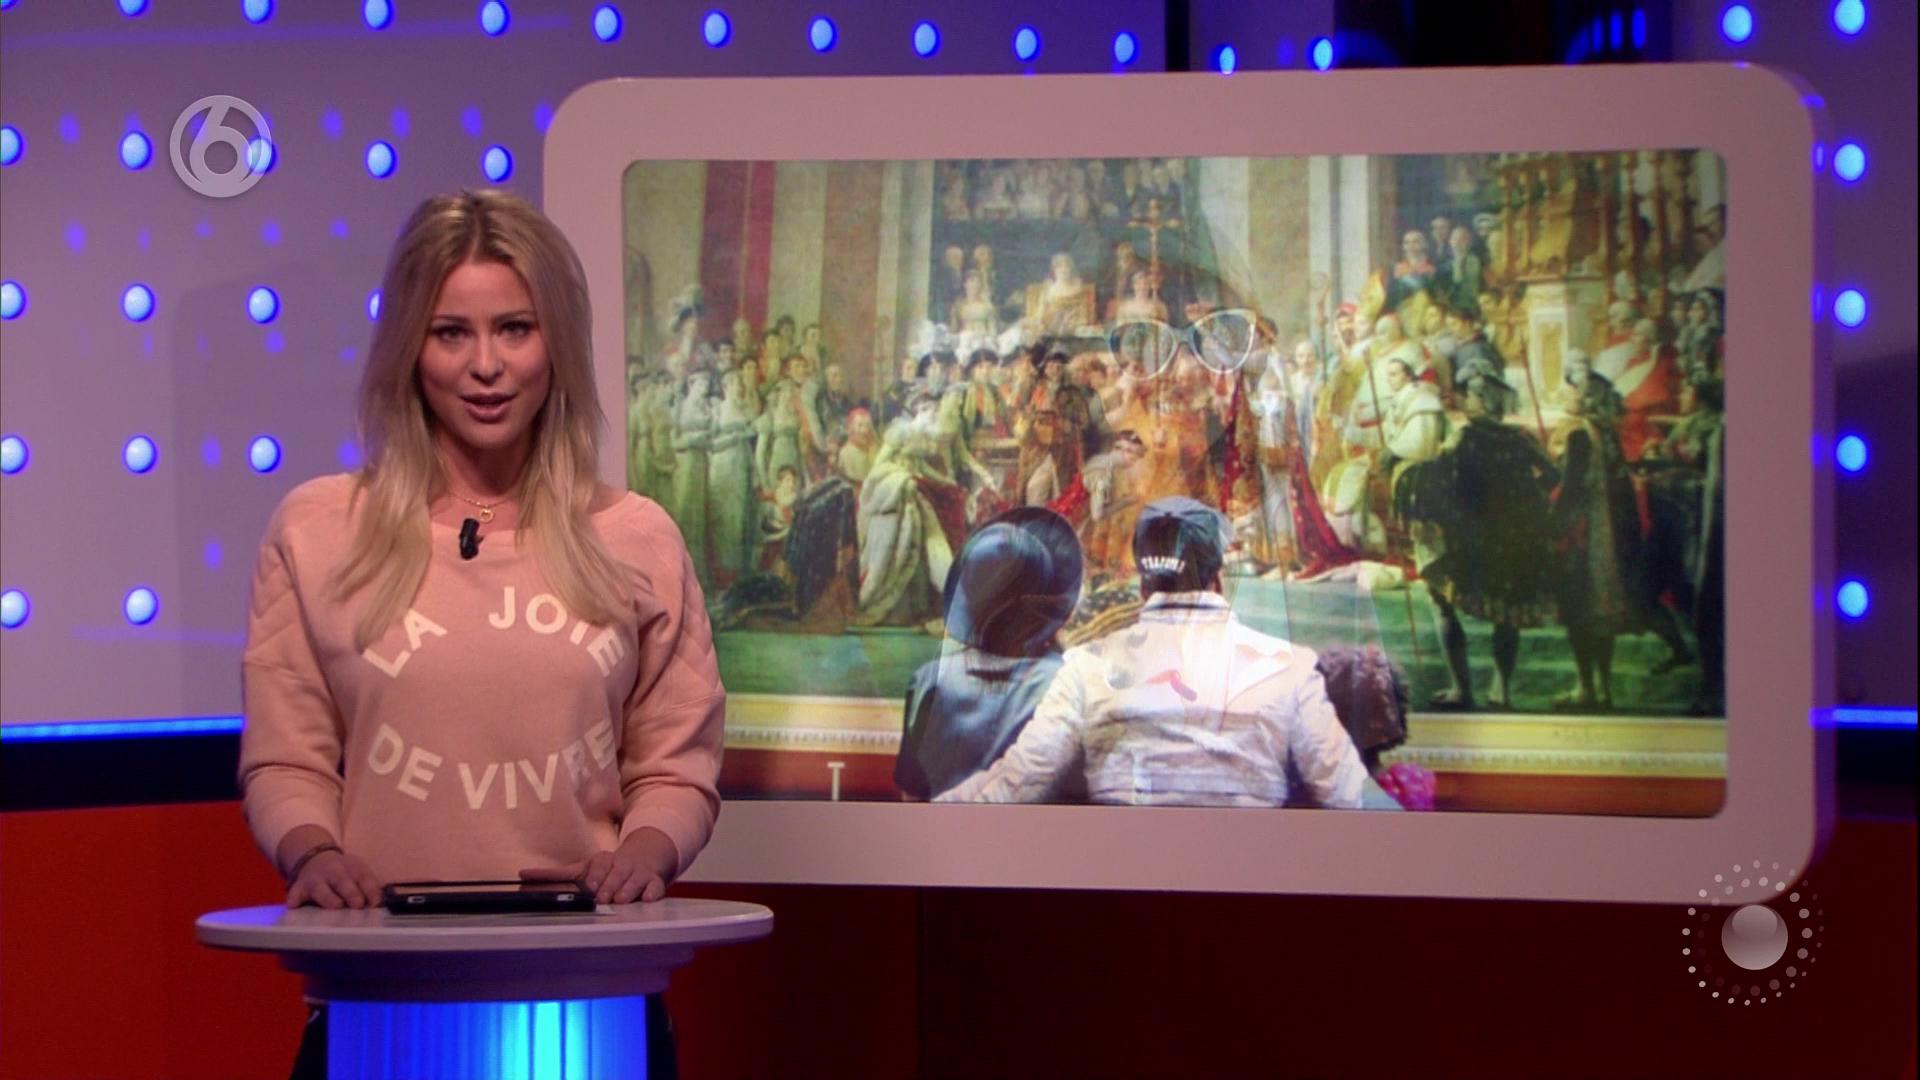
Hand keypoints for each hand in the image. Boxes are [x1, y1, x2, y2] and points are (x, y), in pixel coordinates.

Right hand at [287, 848, 382, 909]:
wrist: (315, 857)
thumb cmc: (344, 872)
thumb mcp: (359, 872)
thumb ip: (369, 886)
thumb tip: (381, 904)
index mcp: (352, 868)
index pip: (364, 877)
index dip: (371, 890)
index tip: (375, 903)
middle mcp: (333, 872)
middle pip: (343, 881)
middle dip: (351, 892)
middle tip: (358, 904)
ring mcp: (315, 880)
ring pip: (320, 889)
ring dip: (328, 897)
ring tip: (336, 906)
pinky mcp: (298, 888)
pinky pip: (294, 894)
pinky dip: (294, 899)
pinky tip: (294, 905)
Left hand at [520, 827, 678, 904]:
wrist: (644, 859)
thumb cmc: (606, 869)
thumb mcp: (581, 869)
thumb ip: (553, 874)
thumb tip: (521, 874)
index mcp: (604, 861)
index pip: (599, 866)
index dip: (595, 877)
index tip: (590, 887)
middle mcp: (622, 865)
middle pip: (616, 874)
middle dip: (609, 886)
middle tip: (603, 898)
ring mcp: (639, 874)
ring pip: (634, 881)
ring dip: (628, 890)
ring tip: (621, 900)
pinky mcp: (655, 883)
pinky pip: (655, 887)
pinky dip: (652, 892)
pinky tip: (647, 898)